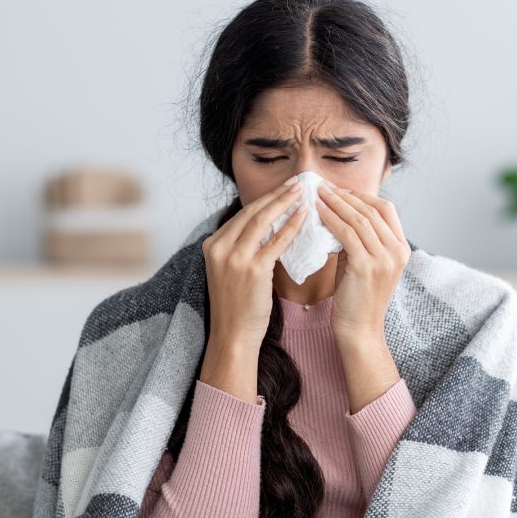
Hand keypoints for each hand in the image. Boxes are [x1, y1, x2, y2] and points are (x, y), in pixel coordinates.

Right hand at [202, 178, 307, 352]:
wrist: (233, 334)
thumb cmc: (237, 306)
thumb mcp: (231, 270)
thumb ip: (243, 248)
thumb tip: (269, 227)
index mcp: (212, 245)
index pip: (242, 215)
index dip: (265, 200)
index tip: (283, 189)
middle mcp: (219, 247)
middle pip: (251, 212)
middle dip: (276, 195)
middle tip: (297, 182)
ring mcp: (234, 258)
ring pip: (262, 221)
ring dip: (284, 203)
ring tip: (302, 192)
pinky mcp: (252, 270)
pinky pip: (276, 242)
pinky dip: (291, 226)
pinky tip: (304, 216)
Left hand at [315, 184, 410, 340]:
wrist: (360, 330)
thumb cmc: (357, 298)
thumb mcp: (363, 263)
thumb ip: (359, 240)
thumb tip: (338, 215)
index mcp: (401, 249)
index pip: (386, 210)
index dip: (362, 196)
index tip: (339, 190)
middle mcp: (398, 251)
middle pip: (373, 210)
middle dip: (347, 196)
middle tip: (324, 187)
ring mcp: (385, 259)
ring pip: (360, 219)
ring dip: (337, 203)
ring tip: (318, 194)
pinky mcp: (367, 267)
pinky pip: (347, 234)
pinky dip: (332, 219)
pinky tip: (318, 212)